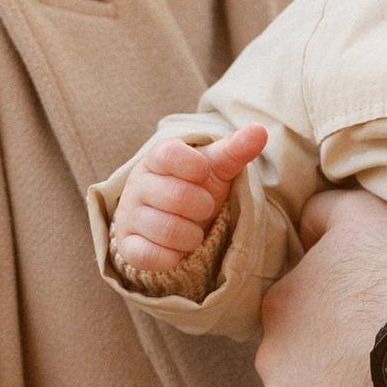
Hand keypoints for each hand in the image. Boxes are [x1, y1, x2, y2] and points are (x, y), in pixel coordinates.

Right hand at [111, 122, 268, 277]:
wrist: (173, 220)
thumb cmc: (196, 188)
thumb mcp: (216, 168)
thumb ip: (236, 150)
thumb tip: (259, 130)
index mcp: (157, 159)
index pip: (169, 153)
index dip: (193, 166)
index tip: (203, 173)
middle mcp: (138, 184)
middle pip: (176, 196)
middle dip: (202, 207)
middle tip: (204, 208)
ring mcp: (130, 215)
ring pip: (165, 229)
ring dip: (191, 236)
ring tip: (193, 231)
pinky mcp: (128, 246)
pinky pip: (148, 255)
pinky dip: (171, 257)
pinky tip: (176, 250)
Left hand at [254, 184, 386, 386]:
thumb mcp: (360, 213)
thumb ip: (321, 211)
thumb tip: (301, 222)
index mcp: (277, 304)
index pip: (296, 319)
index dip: (334, 323)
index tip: (367, 324)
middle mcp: (267, 356)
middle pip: (296, 365)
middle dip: (327, 364)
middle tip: (375, 358)